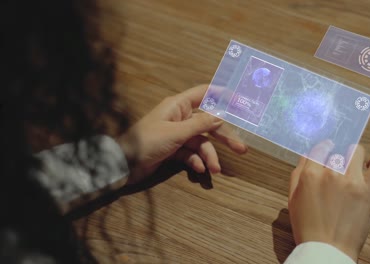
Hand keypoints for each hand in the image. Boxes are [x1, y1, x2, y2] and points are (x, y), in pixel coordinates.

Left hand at [117, 84, 246, 183]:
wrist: (123, 164)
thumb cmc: (147, 141)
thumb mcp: (176, 133)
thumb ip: (201, 124)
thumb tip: (222, 115)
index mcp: (179, 105)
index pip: (205, 93)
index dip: (223, 95)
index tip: (241, 102)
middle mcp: (180, 117)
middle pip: (208, 123)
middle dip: (224, 137)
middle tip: (241, 148)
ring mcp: (177, 134)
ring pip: (201, 142)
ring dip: (209, 155)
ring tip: (215, 169)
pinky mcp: (174, 150)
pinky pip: (191, 153)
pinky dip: (196, 161)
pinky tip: (199, 170)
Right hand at [288, 141, 369, 261]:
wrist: (328, 250)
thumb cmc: (309, 228)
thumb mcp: (293, 199)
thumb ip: (298, 173)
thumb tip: (307, 155)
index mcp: (310, 175)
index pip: (319, 147)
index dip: (324, 148)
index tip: (328, 150)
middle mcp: (330, 173)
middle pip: (338, 150)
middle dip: (338, 157)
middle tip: (340, 168)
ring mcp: (352, 180)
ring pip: (357, 151)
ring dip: (354, 157)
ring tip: (355, 168)